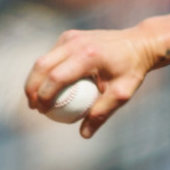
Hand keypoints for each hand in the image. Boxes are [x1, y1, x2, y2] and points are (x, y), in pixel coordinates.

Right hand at [25, 13, 169, 137]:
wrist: (138, 43)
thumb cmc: (132, 71)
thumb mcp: (122, 94)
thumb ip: (102, 113)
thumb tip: (84, 134)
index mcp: (88, 55)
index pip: (57, 77)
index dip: (45, 96)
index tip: (43, 112)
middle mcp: (76, 42)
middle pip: (42, 66)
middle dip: (32, 88)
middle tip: (34, 107)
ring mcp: (70, 37)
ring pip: (43, 59)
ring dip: (35, 79)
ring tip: (35, 100)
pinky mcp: (69, 36)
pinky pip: (52, 55)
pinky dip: (46, 71)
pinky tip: (47, 87)